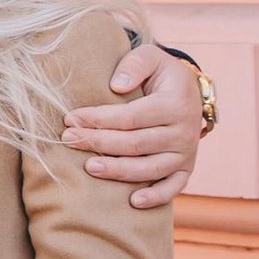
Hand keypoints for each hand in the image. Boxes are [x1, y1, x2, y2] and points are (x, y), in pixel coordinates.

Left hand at [61, 42, 203, 211]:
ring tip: (89, 167)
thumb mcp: (151, 57)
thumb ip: (134, 64)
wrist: (189, 92)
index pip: (130, 117)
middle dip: (98, 143)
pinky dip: (156, 197)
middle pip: (135, 144)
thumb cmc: (161, 74)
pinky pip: (173, 187)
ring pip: (150, 168)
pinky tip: (133, 201)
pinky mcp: (186, 168)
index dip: (98, 119)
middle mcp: (184, 131)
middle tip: (69, 140)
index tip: (71, 119)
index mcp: (175, 103)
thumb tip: (116, 85)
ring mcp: (186, 153)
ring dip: (118, 171)